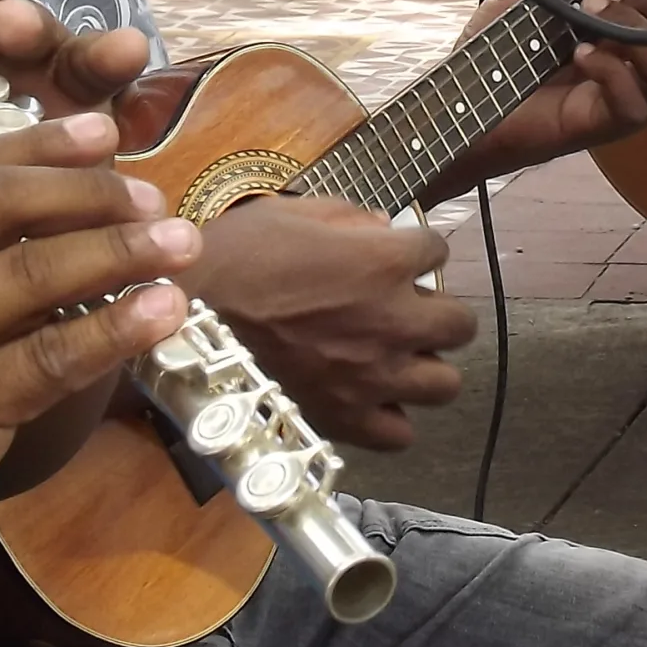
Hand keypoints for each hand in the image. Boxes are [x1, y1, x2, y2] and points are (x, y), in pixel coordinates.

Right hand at [0, 113, 202, 607]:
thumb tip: (35, 247)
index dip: (34, 146)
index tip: (100, 133)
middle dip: (88, 190)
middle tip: (154, 195)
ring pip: (33, 272)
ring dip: (121, 249)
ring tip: (183, 244)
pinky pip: (48, 357)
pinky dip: (115, 329)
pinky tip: (163, 313)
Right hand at [190, 195, 466, 449]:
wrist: (186, 317)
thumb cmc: (235, 256)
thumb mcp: (291, 212)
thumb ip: (349, 218)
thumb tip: (382, 229)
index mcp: (383, 262)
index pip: (438, 252)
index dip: (419, 250)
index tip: (398, 254)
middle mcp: (392, 323)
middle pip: (460, 325)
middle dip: (439, 311)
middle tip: (408, 309)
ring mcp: (372, 378)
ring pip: (444, 384)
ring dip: (425, 366)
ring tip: (396, 357)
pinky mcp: (345, 420)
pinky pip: (399, 433)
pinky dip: (391, 416)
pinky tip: (371, 397)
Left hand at [450, 0, 646, 183]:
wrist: (464, 96)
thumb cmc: (501, 43)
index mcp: (634, 14)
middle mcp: (645, 53)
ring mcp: (634, 91)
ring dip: (636, 37)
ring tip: (586, 26)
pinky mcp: (613, 124)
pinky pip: (642, 105)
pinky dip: (613, 74)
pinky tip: (578, 57)